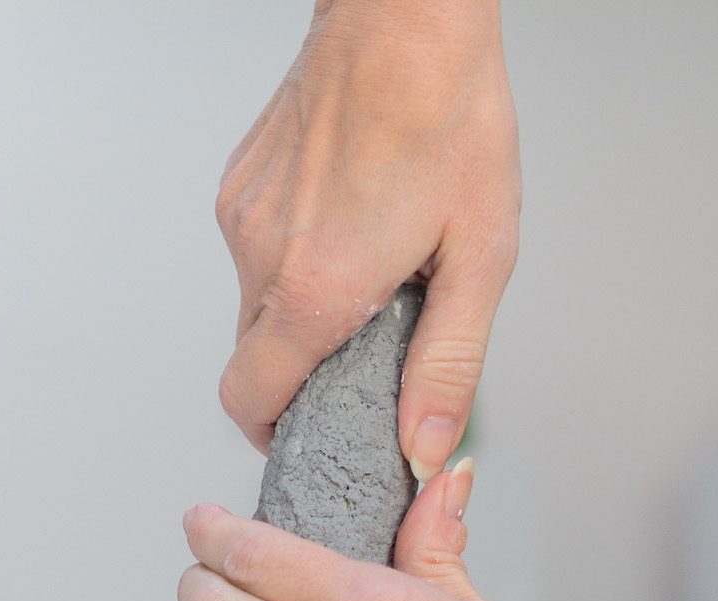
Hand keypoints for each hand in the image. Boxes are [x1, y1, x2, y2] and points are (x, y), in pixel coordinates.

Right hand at [218, 0, 519, 477]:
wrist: (404, 19)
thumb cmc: (447, 114)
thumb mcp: (480, 254)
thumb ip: (448, 361)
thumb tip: (425, 441)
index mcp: (316, 289)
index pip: (249, 401)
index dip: (273, 430)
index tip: (305, 430)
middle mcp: (262, 257)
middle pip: (250, 357)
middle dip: (297, 368)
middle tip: (357, 343)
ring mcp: (241, 218)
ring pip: (251, 300)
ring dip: (297, 304)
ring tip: (362, 259)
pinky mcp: (237, 185)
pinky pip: (252, 248)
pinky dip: (290, 254)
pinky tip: (342, 216)